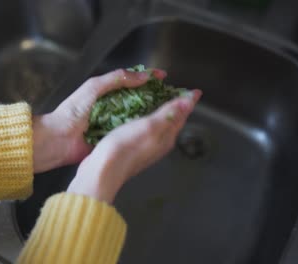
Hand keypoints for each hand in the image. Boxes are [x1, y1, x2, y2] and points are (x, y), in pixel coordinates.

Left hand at [32, 68, 166, 172]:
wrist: (58, 139)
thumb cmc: (71, 112)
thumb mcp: (93, 88)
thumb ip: (115, 79)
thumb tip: (142, 76)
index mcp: (106, 92)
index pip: (131, 81)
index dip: (148, 78)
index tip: (164, 77)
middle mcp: (112, 107)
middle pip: (137, 99)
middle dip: (154, 97)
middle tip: (172, 97)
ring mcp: (113, 123)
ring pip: (136, 116)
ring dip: (150, 114)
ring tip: (169, 112)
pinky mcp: (113, 139)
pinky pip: (129, 133)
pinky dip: (140, 131)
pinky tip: (155, 130)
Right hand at [67, 89, 201, 202]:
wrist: (103, 171)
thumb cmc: (125, 147)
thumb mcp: (149, 126)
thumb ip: (168, 113)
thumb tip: (189, 102)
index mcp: (166, 137)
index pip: (182, 116)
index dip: (187, 101)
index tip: (195, 91)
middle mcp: (159, 144)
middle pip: (173, 122)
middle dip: (176, 107)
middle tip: (177, 92)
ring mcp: (146, 148)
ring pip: (159, 126)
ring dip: (161, 113)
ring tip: (158, 99)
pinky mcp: (132, 149)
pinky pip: (145, 131)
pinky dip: (146, 120)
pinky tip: (138, 115)